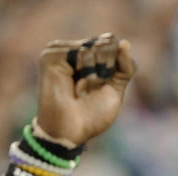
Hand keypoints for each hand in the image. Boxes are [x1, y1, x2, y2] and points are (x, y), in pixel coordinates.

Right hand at [34, 33, 135, 147]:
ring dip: (95, 74)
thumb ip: (125, 67)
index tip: (105, 86)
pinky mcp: (51, 55)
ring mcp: (61, 52)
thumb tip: (125, 43)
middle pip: (106, 44)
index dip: (117, 65)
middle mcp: (75, 51)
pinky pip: (80, 51)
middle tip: (91, 88)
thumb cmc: (92, 115)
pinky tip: (75, 85)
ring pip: (93, 47)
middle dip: (106, 69)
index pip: (113, 45)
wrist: (72, 130)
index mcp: (90, 57)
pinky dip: (84, 70)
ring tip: (80, 90)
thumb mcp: (116, 90)